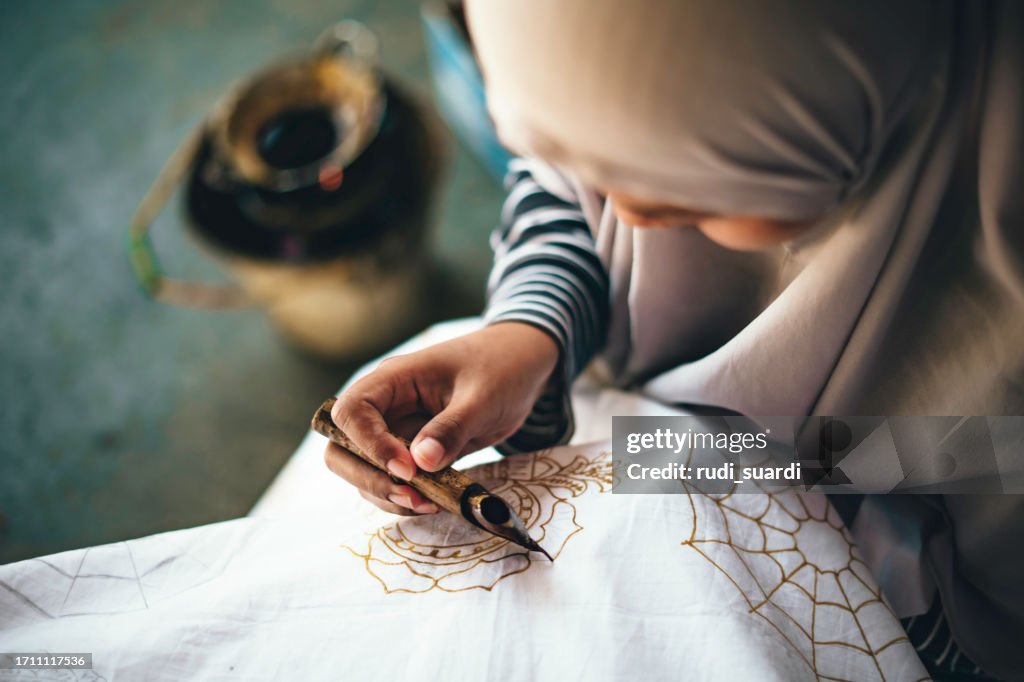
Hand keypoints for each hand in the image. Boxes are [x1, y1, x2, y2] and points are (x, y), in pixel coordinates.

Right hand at [324, 322, 559, 514]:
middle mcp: (385, 406)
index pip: (352, 412)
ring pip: (361, 471)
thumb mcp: (483, 397)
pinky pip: (391, 481)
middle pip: (341, 447)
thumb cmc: (501, 369)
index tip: (408, 469)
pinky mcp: (412, 453)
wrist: (522, 368)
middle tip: (410, 497)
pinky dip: (404, 498)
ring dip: (386, 494)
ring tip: (429, 504)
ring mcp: (395, 431)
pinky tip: (435, 503)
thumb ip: (452, 428)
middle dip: (368, 478)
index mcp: (394, 379)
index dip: (369, 444)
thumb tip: (421, 463)